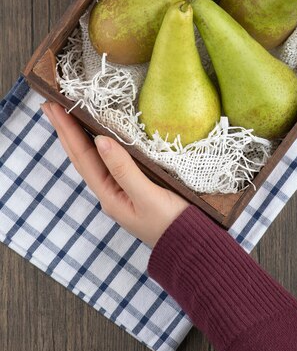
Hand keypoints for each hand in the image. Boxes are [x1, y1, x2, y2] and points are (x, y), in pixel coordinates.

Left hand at [40, 102, 189, 246]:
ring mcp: (121, 190)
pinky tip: (96, 137)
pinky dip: (97, 144)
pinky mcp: (134, 187)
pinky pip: (108, 161)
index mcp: (109, 195)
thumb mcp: (147, 196)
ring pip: (92, 159)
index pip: (82, 156)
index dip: (67, 130)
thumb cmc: (172, 223)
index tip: (53, 106)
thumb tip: (100, 140)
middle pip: (81, 156)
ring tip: (65, 116)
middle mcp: (110, 192)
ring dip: (77, 136)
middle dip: (65, 130)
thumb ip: (124, 169)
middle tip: (49, 104)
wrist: (192, 245)